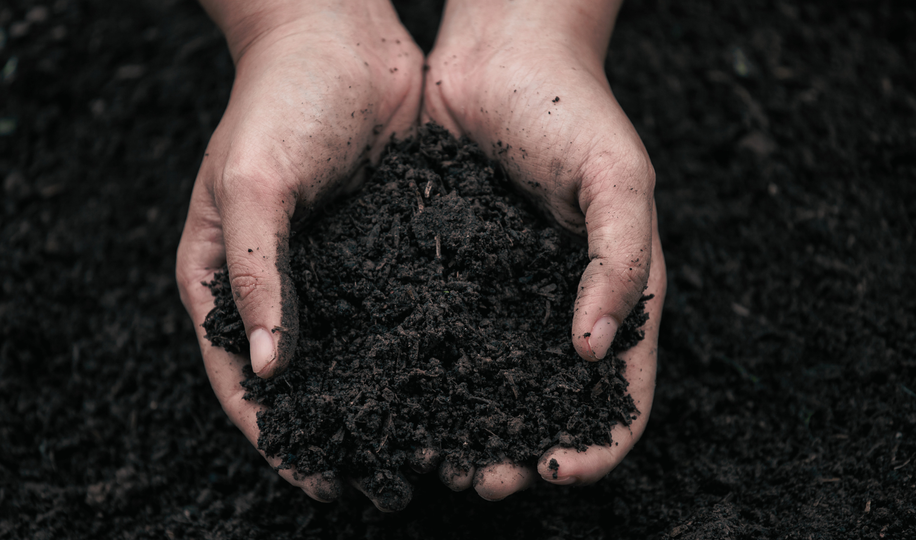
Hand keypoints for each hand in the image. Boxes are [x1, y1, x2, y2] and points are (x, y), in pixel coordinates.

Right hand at [175, 0, 422, 509]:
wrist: (341, 36)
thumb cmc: (279, 100)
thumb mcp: (253, 183)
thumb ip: (256, 273)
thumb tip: (269, 369)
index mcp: (222, 275)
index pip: (240, 378)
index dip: (275, 435)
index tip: (317, 480)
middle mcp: (276, 283)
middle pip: (298, 378)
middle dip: (331, 429)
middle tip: (377, 476)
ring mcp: (330, 269)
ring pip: (350, 353)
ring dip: (378, 398)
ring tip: (421, 442)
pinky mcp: (380, 250)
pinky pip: (394, 311)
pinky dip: (413, 348)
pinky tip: (450, 377)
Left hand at [421, 0, 666, 498]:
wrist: (501, 52)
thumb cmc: (573, 108)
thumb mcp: (619, 179)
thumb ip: (619, 262)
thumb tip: (594, 352)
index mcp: (615, 292)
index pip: (621, 391)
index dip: (597, 443)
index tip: (557, 470)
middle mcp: (559, 304)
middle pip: (548, 402)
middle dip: (521, 450)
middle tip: (481, 480)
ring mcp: (504, 292)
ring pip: (490, 380)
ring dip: (468, 427)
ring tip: (433, 456)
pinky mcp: (453, 272)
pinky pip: (443, 334)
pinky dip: (429, 375)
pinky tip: (399, 396)